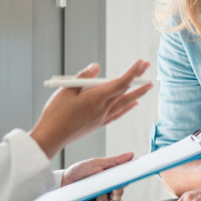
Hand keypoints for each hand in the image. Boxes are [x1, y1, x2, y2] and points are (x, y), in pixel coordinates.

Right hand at [30, 61, 152, 158]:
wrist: (52, 137)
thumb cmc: (55, 113)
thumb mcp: (66, 90)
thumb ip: (83, 77)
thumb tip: (97, 67)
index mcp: (95, 98)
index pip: (119, 83)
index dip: (132, 72)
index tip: (141, 63)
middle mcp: (102, 109)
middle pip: (124, 91)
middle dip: (137, 78)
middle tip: (147, 67)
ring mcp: (102, 118)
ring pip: (124, 103)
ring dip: (138, 93)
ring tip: (148, 86)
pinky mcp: (98, 124)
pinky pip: (118, 114)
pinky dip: (127, 108)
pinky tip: (134, 104)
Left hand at [62, 151, 133, 200]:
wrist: (62, 181)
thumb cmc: (78, 172)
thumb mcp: (97, 163)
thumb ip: (114, 161)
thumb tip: (131, 155)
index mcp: (111, 181)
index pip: (124, 180)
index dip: (129, 177)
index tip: (134, 172)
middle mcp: (108, 193)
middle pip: (121, 192)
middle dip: (121, 186)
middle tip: (120, 180)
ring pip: (115, 200)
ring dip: (112, 193)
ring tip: (106, 186)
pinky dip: (102, 200)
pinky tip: (98, 194)